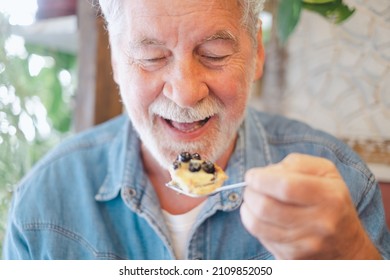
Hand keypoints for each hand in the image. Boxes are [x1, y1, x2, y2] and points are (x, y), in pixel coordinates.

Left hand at [240, 153, 380, 258]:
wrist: (348, 246)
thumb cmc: (331, 200)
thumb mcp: (325, 173)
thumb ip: (296, 164)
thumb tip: (264, 172)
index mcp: (330, 196)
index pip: (285, 186)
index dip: (261, 179)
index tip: (251, 175)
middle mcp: (320, 223)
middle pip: (266, 207)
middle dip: (249, 193)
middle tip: (250, 188)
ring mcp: (306, 245)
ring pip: (257, 225)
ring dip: (246, 208)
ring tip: (252, 200)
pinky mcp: (293, 258)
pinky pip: (261, 238)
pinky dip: (254, 224)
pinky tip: (262, 217)